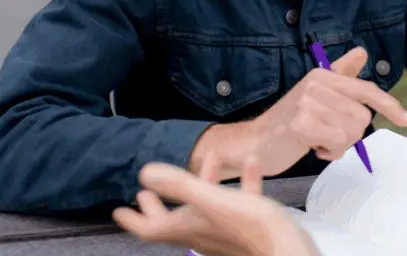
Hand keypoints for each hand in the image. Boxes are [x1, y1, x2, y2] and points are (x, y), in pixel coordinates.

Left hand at [113, 157, 318, 255]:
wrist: (287, 248)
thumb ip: (179, 185)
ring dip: (204, 183)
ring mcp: (225, 233)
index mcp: (187, 228)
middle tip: (147, 191)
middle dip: (161, 203)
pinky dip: (241, 184)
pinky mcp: (247, 229)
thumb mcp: (213, 200)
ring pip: (207, 207)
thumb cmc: (250, 226)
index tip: (119, 209)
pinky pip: (239, 203)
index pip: (150, 227)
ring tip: (211, 159)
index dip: (133, 218)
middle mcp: (202, 233)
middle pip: (173, 219)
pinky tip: (252, 165)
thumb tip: (144, 172)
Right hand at [251, 46, 406, 174]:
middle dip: (349, 134)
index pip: (366, 89)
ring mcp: (308, 103)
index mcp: (323, 76)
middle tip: (326, 134)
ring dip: (338, 145)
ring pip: (351, 132)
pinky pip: (338, 143)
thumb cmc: (290, 122)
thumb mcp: (316, 95)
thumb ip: (340, 75)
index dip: (390, 105)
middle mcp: (317, 84)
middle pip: (362, 117)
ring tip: (317, 140)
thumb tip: (361, 51)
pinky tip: (313, 148)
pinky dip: (329, 152)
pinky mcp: (302, 124)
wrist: (255, 142)